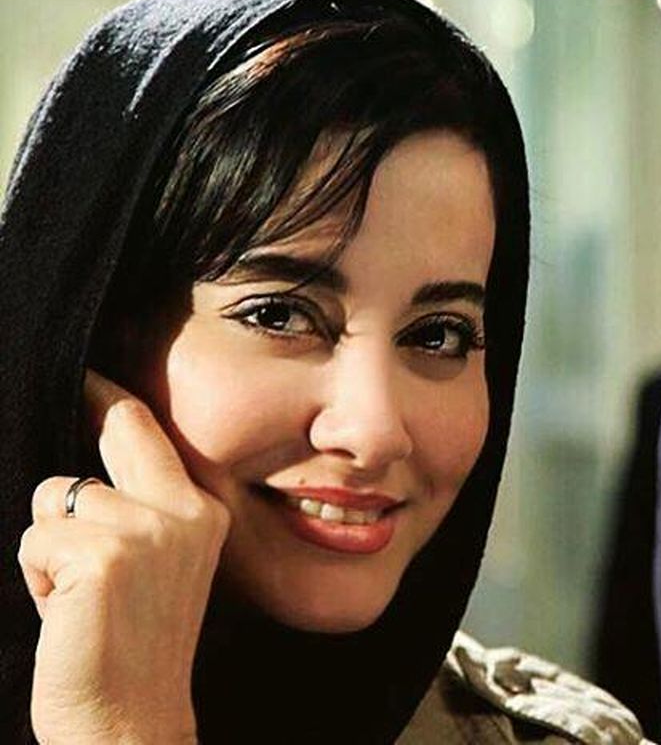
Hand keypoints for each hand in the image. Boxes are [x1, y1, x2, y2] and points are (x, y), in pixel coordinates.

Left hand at [18, 370, 229, 743]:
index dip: (115, 401)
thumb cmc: (133, 647)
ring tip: (74, 593)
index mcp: (202, 510)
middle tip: (79, 380)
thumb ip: (142, 511)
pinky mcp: (100, 555)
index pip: (151, 436)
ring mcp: (144, 529)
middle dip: (93, 400)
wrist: (130, 723)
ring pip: (57, 497)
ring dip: (49, 543)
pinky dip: (34, 576)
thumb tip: (86, 471)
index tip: (93, 375)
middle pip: (118, 429)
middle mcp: (182, 509)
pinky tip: (63, 611)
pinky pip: (35, 539)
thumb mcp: (161, 565)